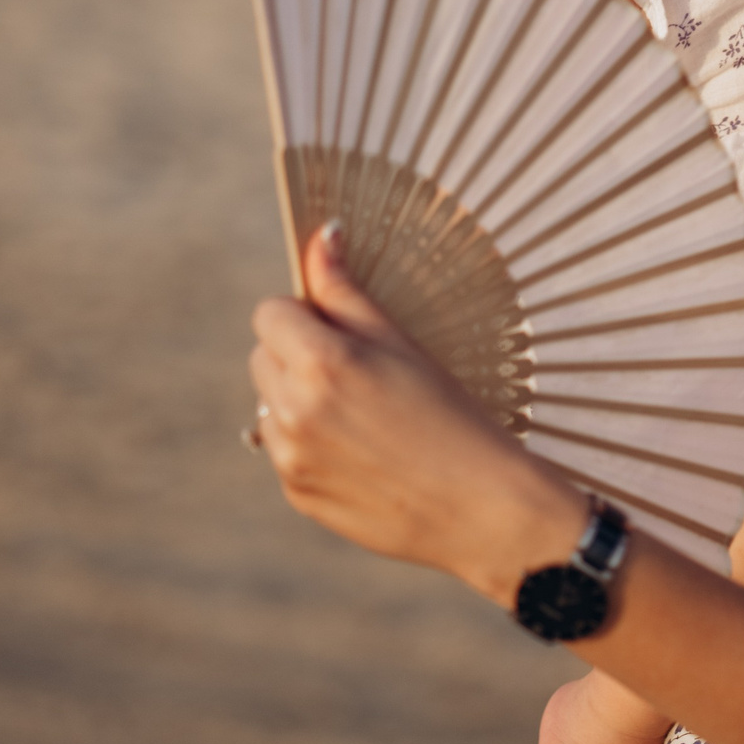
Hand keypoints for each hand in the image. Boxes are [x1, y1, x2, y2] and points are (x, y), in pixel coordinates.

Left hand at [248, 223, 586, 601]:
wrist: (481, 508)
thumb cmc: (451, 415)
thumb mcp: (400, 343)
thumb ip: (346, 290)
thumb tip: (321, 236)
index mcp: (320, 363)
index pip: (269, 313)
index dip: (304, 314)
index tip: (341, 329)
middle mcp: (292, 411)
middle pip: (262, 356)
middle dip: (296, 354)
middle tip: (359, 371)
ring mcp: (290, 458)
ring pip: (268, 406)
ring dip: (299, 400)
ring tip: (363, 416)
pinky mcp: (297, 494)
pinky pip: (283, 451)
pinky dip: (310, 444)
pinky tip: (363, 453)